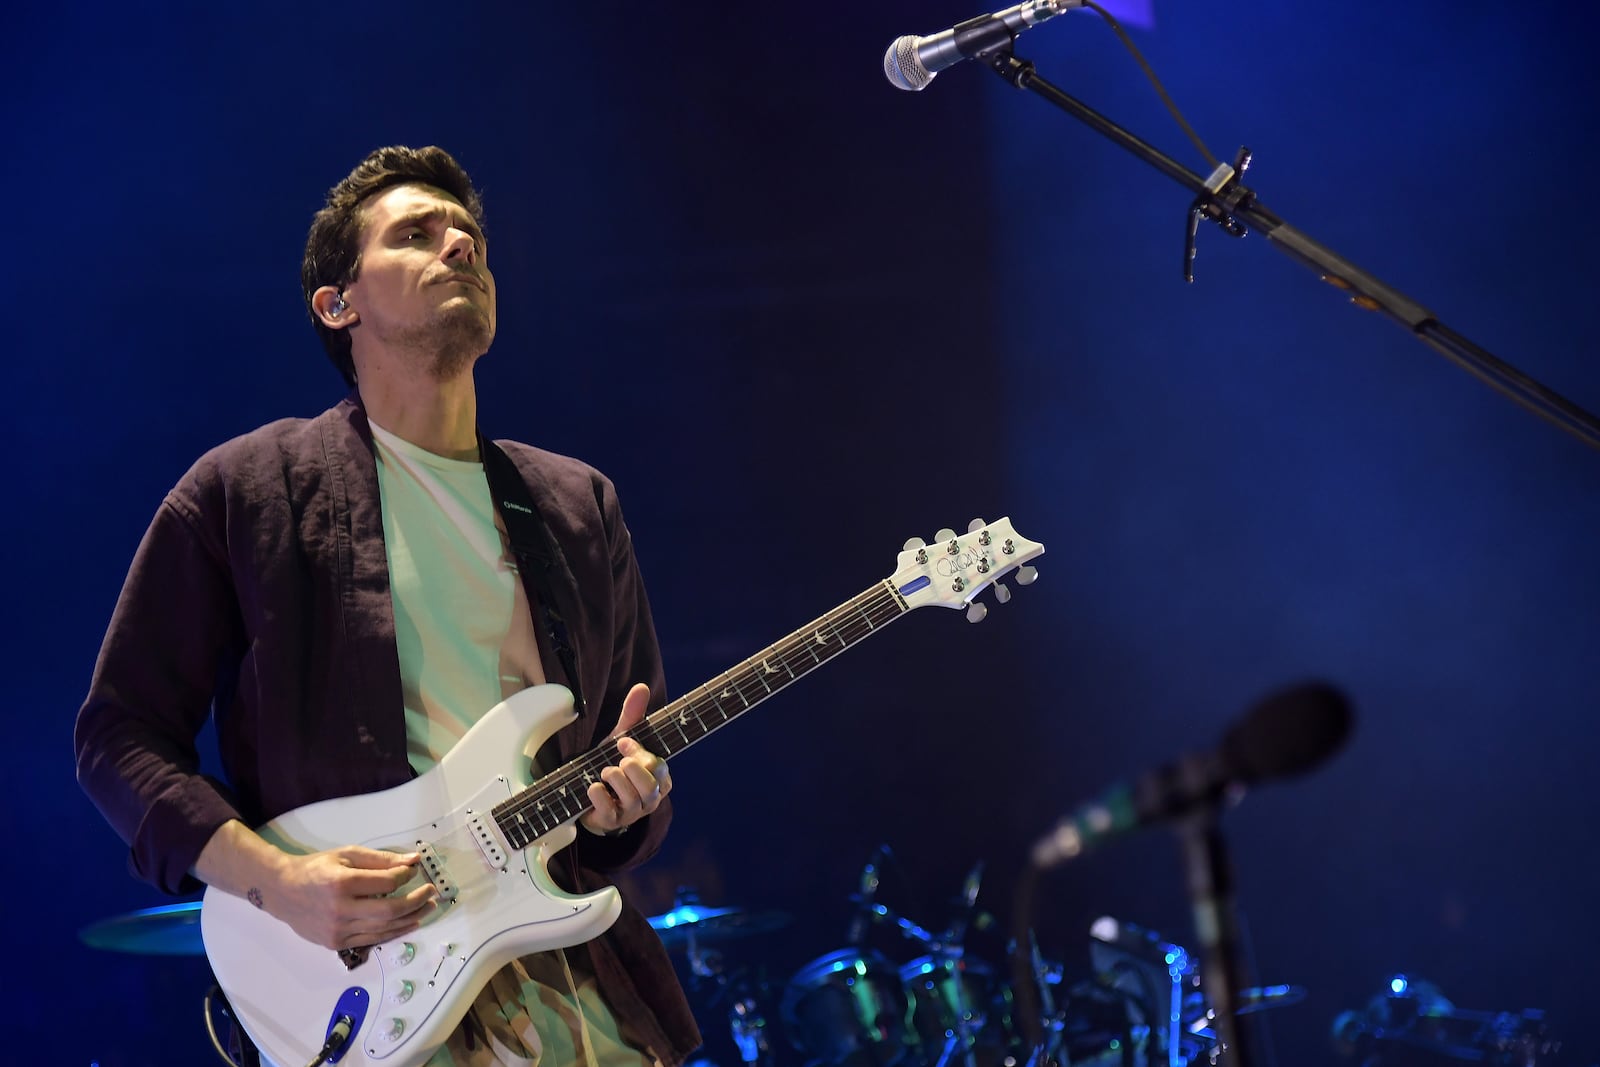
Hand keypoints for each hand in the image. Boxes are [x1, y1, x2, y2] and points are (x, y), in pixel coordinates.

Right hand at [264, 845, 437, 950]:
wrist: (282, 891)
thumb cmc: (316, 868)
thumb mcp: (347, 854)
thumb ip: (381, 859)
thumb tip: (413, 861)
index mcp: (342, 883)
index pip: (387, 882)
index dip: (406, 877)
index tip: (414, 872)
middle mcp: (340, 910)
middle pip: (390, 910)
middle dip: (417, 901)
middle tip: (432, 893)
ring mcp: (338, 930)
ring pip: (384, 929)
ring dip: (411, 919)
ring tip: (427, 909)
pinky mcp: (336, 943)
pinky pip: (372, 939)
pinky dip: (394, 931)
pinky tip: (408, 923)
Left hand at [580, 682, 671, 836]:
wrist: (592, 796)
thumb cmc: (615, 766)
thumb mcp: (623, 740)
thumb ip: (633, 716)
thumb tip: (641, 687)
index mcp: (660, 778)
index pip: (659, 766)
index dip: (640, 753)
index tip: (623, 742)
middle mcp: (651, 798)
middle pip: (650, 785)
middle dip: (631, 768)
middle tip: (617, 760)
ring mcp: (632, 813)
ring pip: (632, 798)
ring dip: (615, 779)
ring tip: (604, 771)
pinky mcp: (612, 822)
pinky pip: (609, 811)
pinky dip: (598, 795)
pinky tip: (592, 786)